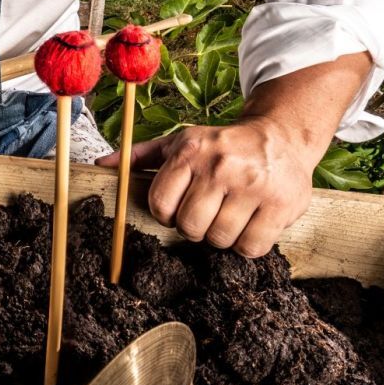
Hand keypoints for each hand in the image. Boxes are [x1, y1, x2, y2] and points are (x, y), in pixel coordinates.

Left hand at [97, 116, 315, 257]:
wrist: (281, 136)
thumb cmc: (221, 146)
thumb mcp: (180, 142)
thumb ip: (140, 156)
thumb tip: (101, 166)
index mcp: (191, 151)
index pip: (161, 204)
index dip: (166, 214)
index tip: (178, 208)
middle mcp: (220, 167)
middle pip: (189, 226)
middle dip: (193, 227)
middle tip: (205, 214)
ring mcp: (253, 186)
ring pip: (219, 239)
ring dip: (220, 236)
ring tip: (228, 216)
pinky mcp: (282, 204)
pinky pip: (250, 248)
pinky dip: (246, 245)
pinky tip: (248, 225)